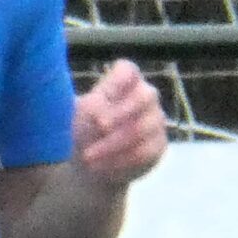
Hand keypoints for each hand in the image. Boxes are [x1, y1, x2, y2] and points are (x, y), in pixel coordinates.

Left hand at [71, 59, 166, 185]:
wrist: (92, 161)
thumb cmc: (84, 128)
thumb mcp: (79, 115)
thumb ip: (89, 106)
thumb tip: (98, 111)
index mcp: (123, 82)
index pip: (128, 71)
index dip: (117, 81)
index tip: (98, 96)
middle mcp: (146, 97)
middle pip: (144, 97)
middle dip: (119, 113)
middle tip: (98, 126)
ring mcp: (156, 121)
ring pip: (141, 129)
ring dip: (111, 144)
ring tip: (87, 157)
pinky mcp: (158, 146)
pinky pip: (143, 152)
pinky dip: (118, 160)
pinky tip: (100, 166)